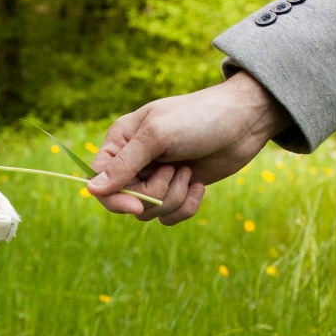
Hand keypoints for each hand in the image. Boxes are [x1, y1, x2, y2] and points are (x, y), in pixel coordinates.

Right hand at [86, 71, 292, 224]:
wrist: (244, 122)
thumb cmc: (198, 118)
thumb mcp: (157, 136)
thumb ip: (123, 164)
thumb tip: (91, 190)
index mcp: (121, 142)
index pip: (99, 180)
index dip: (114, 197)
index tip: (136, 205)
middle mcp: (135, 161)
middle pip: (125, 200)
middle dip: (153, 193)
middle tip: (174, 170)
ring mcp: (157, 177)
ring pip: (149, 211)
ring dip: (172, 198)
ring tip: (189, 172)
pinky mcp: (178, 189)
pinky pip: (169, 216)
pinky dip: (186, 206)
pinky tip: (199, 186)